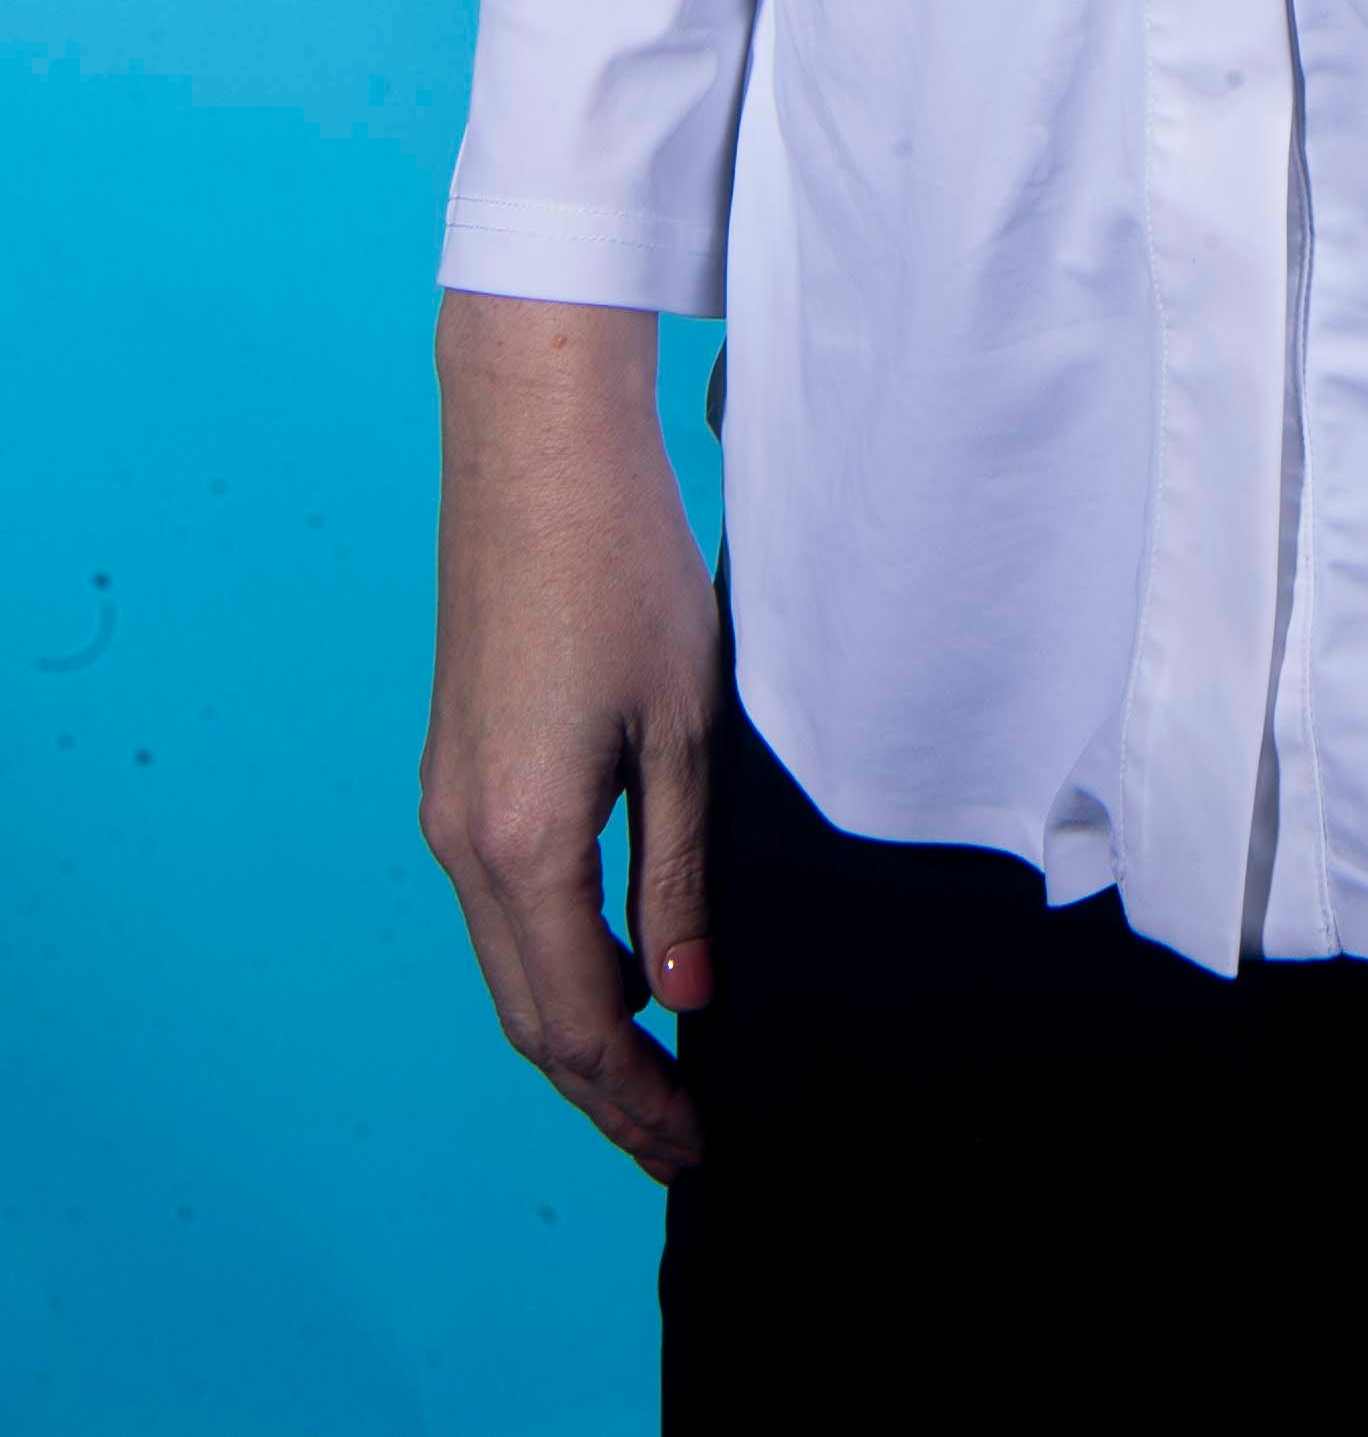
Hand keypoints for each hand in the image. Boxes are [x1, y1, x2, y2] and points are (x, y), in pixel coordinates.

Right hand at [421, 297, 722, 1181]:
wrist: (534, 450)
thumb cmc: (623, 567)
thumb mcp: (681, 727)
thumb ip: (679, 873)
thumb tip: (685, 995)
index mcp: (518, 838)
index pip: (572, 1019)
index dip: (632, 1095)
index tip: (695, 1143)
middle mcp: (459, 837)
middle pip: (526, 1010)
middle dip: (602, 1085)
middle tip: (681, 1138)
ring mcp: (445, 802)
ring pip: (508, 959)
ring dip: (577, 1023)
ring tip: (661, 1065)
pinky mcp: (455, 767)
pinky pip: (501, 901)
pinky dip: (556, 955)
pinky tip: (621, 958)